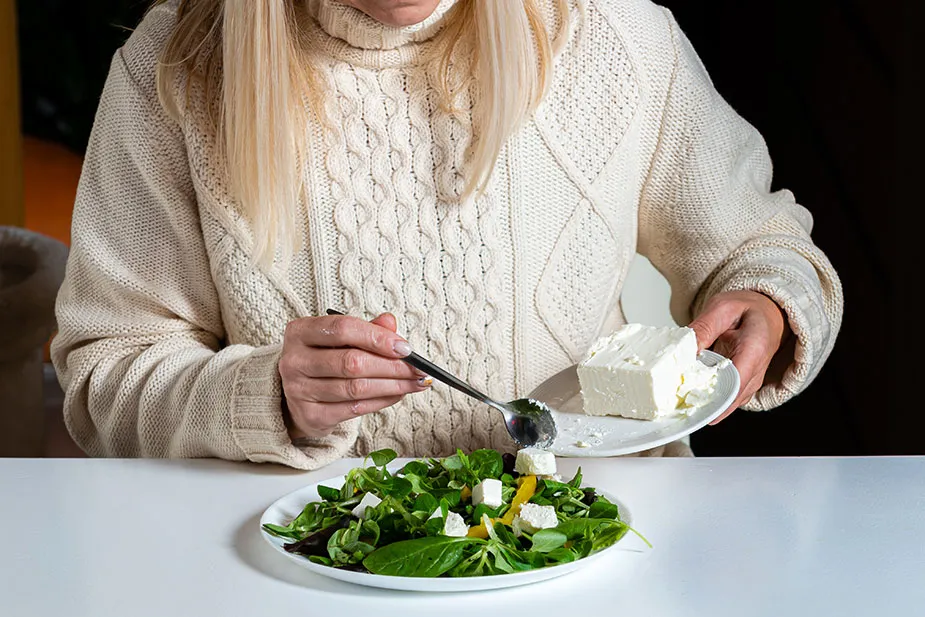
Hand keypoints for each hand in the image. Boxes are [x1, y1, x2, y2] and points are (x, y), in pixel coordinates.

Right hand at [279, 313, 430, 438]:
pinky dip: (382, 401)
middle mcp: (295, 360)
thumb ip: (366, 329)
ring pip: (356, 388)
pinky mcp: (310, 415)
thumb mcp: (339, 339)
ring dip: (393, 386)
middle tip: (418, 369)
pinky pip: (354, 409)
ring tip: (415, 383)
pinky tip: (398, 394)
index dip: (378, 338)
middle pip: (352, 362)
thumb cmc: (323, 360)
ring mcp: (299, 390)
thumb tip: (391, 323)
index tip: (405, 348)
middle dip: (392, 366)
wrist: (297, 396)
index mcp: (301, 332)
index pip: (343, 329)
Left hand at [688, 290, 789, 424]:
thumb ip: (704, 327)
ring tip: (678, 401)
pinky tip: (688, 397)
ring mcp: (749, 382)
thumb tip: (684, 348)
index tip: (691, 401)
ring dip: (703, 404)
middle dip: (702, 403)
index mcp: (753, 350)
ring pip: (726, 403)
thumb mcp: (722, 308)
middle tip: (675, 404)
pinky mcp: (741, 386)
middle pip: (728, 399)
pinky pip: (724, 399)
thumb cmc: (748, 310)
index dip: (713, 397)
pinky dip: (707, 399)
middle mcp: (755, 372)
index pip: (735, 382)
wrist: (767, 314)